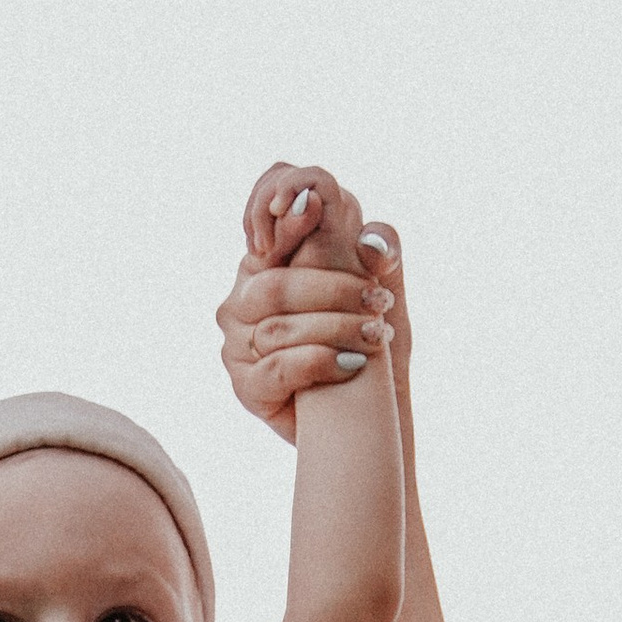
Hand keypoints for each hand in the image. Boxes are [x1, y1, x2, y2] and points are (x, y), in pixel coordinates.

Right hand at [218, 160, 403, 444]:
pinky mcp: (245, 387)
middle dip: (333, 290)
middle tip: (378, 300)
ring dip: (336, 328)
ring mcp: (237, 344)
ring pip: (278, 327)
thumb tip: (369, 240)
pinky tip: (353, 364)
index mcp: (267, 263)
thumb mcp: (384, 288)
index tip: (314, 206)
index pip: (260, 218)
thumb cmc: (371, 342)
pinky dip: (321, 363)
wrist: (366, 415)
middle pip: (275, 284)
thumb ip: (380, 252)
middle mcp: (243, 300)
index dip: (281, 214)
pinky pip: (279, 368)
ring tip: (377, 335)